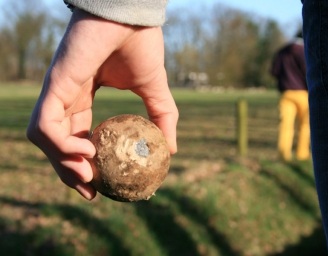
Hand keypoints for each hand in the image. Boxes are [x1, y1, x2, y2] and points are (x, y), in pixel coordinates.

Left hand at [26, 9, 177, 199]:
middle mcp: (67, 97)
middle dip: (68, 173)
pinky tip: (85, 152)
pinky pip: (44, 125)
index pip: (76, 136)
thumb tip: (172, 149)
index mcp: (84, 97)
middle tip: (90, 193)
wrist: (131, 13)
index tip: (98, 185)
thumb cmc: (140, 44)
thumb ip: (162, 118)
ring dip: (62, 165)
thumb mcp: (155, 90)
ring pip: (45, 138)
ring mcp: (58, 91)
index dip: (83, 163)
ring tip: (88, 178)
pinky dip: (60, 146)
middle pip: (57, 143)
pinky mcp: (55, 84)